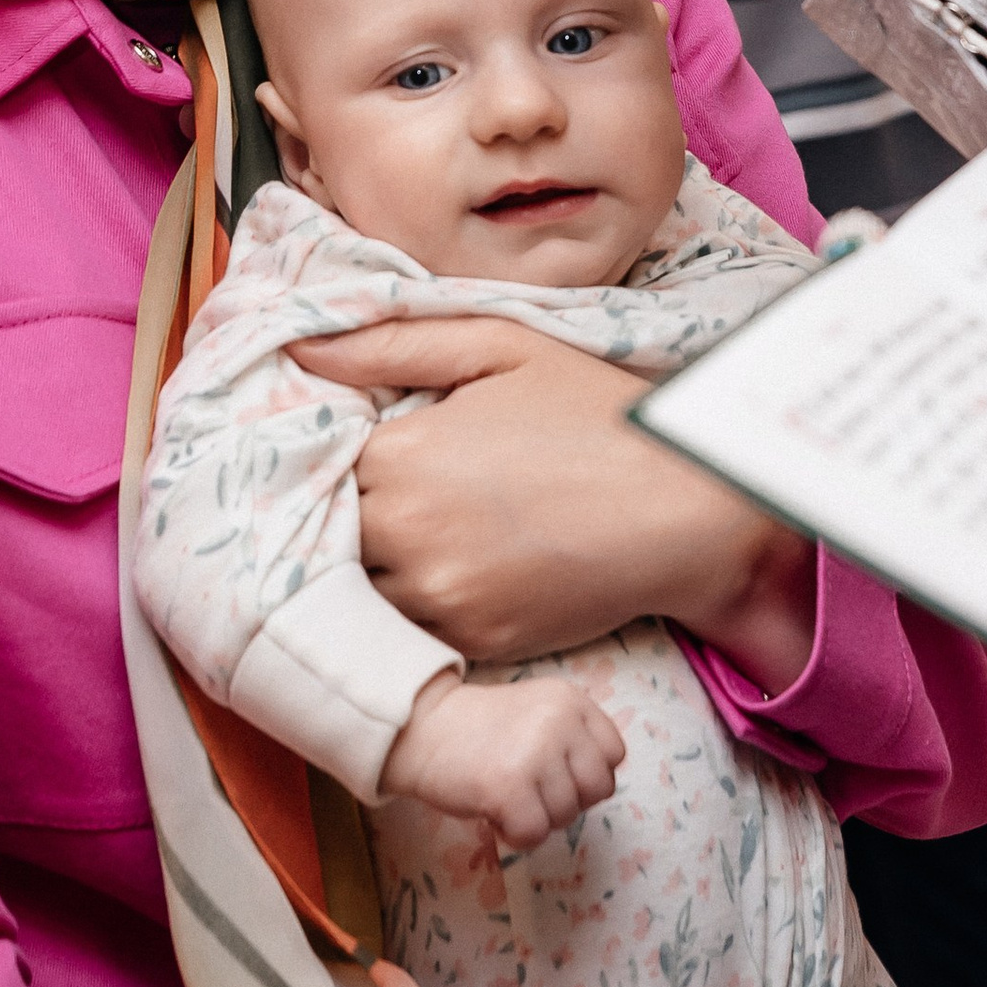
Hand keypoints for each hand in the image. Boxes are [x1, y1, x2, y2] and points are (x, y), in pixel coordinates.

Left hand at [290, 313, 815, 683]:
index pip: (314, 471)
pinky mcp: (476, 643)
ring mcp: (440, 598)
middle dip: (343, 521)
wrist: (690, 504)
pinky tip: (455, 574)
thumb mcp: (498, 346)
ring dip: (373, 572)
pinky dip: (418, 610)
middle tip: (387, 500)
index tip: (354, 458)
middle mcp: (405, 535)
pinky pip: (411, 634)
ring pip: (361, 594)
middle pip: (327, 538)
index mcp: (400, 456)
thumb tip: (297, 350)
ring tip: (420, 539)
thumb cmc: (595, 413)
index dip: (329, 465)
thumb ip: (391, 344)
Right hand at [380, 668, 623, 847]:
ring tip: (505, 793)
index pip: (613, 754)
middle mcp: (559, 721)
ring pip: (566, 816)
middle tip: (528, 789)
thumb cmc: (480, 729)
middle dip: (566, 800)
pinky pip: (535, 834)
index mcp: (571, 700)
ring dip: (536, 817)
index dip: (585, 774)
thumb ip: (574, 739)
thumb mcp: (539, 713)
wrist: (421, 728)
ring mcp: (535, 753)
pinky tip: (494, 812)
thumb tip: (601, 785)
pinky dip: (515, 834)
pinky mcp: (508, 787)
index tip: (553, 772)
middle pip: (597, 789)